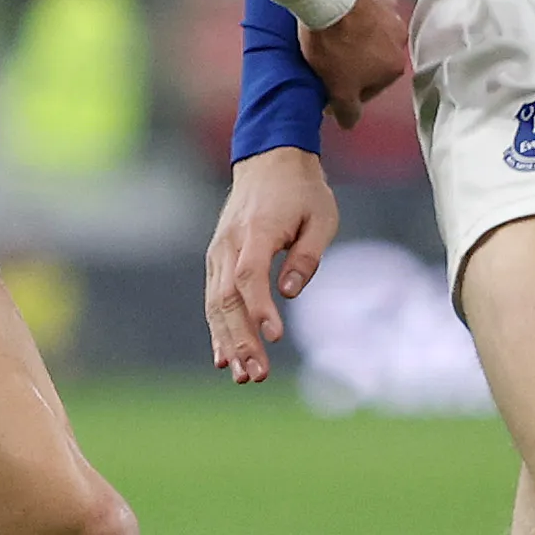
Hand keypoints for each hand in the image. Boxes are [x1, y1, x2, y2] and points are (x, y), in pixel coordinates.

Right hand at [204, 148, 338, 383]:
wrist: (270, 159)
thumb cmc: (302, 190)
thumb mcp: (321, 217)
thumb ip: (306, 256)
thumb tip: (289, 292)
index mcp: (256, 230)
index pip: (250, 275)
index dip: (259, 308)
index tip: (274, 337)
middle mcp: (229, 243)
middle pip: (228, 298)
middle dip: (241, 340)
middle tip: (257, 375)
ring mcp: (219, 252)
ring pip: (216, 304)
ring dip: (228, 342)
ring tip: (242, 375)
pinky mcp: (218, 259)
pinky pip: (213, 298)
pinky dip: (217, 329)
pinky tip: (223, 358)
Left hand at [297, 0, 411, 129]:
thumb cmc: (333, 46)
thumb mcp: (336, 88)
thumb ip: (348, 110)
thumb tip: (350, 123)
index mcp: (393, 65)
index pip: (372, 85)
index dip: (349, 87)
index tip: (331, 81)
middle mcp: (399, 36)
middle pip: (376, 52)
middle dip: (357, 54)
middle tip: (329, 51)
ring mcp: (391, 5)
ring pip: (373, 21)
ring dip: (358, 24)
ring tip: (332, 22)